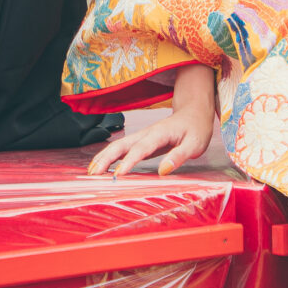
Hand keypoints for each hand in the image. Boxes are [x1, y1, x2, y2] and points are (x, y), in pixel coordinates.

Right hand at [89, 64, 218, 175]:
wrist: (193, 113)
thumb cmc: (196, 129)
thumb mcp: (195, 144)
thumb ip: (179, 156)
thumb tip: (163, 171)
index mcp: (159, 134)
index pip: (141, 149)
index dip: (128, 162)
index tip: (118, 174)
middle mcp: (146, 134)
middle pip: (121, 145)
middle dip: (106, 158)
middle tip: (94, 174)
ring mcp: (141, 137)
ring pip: (118, 146)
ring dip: (103, 158)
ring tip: (91, 172)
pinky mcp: (140, 142)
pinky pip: (122, 149)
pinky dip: (109, 157)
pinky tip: (100, 166)